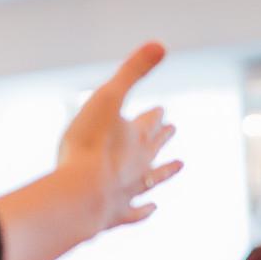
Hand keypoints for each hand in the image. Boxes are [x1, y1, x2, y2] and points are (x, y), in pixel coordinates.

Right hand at [58, 43, 181, 231]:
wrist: (81, 193)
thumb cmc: (89, 144)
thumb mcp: (109, 98)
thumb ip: (132, 71)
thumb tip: (161, 44)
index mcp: (135, 137)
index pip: (149, 123)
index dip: (155, 116)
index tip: (163, 112)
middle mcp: (139, 165)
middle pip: (154, 148)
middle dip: (162, 137)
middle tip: (172, 129)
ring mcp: (130, 192)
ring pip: (153, 180)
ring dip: (166, 171)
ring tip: (180, 166)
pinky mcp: (116, 215)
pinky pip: (136, 213)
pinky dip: (145, 211)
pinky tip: (152, 209)